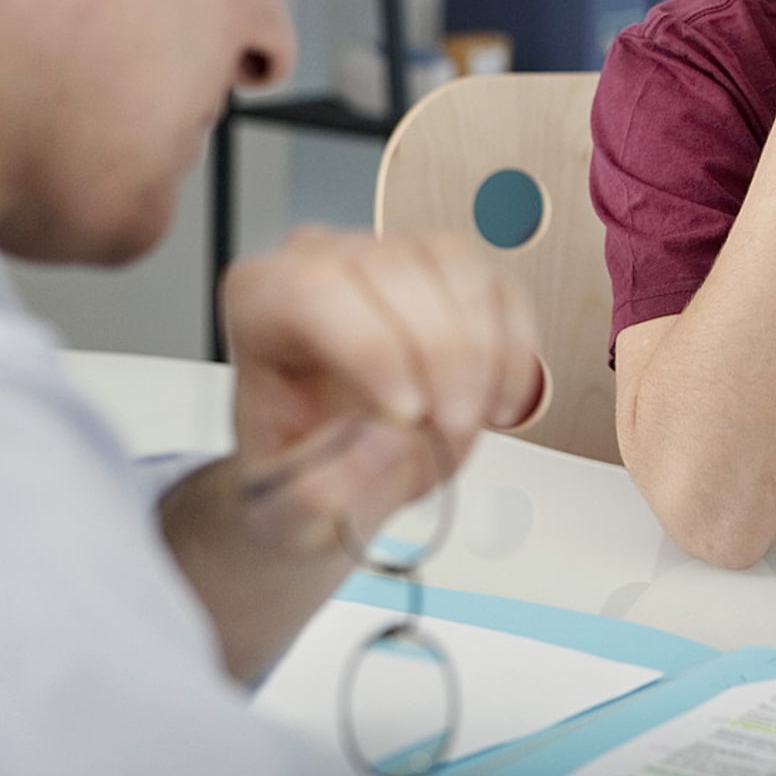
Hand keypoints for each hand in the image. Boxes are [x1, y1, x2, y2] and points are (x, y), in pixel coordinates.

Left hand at [220, 225, 541, 553]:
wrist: (334, 479)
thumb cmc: (297, 479)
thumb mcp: (287, 515)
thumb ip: (323, 489)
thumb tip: (390, 435)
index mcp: (261, 301)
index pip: (314, 289)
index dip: (371, 346)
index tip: (405, 414)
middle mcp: (324, 261)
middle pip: (394, 270)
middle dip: (439, 356)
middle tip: (448, 431)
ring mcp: (394, 259)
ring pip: (455, 266)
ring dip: (480, 350)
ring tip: (467, 421)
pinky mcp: (454, 278)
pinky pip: (501, 290)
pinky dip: (514, 351)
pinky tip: (498, 406)